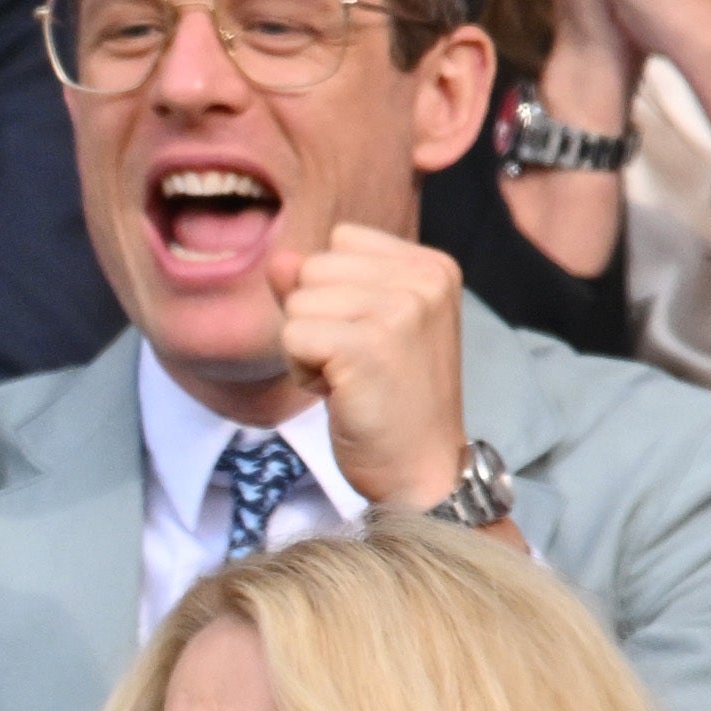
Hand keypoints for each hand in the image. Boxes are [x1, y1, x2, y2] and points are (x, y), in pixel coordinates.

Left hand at [268, 221, 475, 514]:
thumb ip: (319, 286)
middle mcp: (423, 279)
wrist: (421, 468)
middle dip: (315, 321)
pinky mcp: (369, 345)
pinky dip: (302, 371)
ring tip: (350, 379)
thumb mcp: (359, 328)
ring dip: (306, 348)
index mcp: (431, 266)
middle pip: (312, 270)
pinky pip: (291, 335)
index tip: (367, 339)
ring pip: (296, 302)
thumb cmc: (390, 400)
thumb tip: (279, 257)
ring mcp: (401, 309)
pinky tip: (339, 393)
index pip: (339, 241)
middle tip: (355, 365)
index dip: (333, 294)